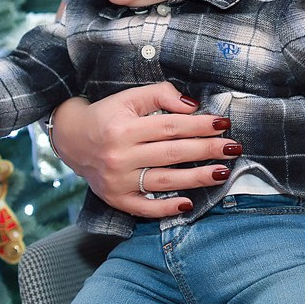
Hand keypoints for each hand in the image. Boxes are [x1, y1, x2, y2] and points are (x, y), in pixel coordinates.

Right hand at [46, 82, 234, 218]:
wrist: (70, 139)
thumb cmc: (106, 116)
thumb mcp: (129, 98)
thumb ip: (160, 95)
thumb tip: (192, 106)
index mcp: (123, 129)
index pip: (170, 127)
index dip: (200, 125)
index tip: (223, 124)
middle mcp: (120, 156)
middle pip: (172, 153)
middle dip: (207, 150)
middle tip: (234, 148)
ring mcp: (117, 180)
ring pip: (164, 180)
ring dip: (197, 178)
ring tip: (223, 173)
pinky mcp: (115, 199)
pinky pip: (143, 208)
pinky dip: (166, 207)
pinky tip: (188, 202)